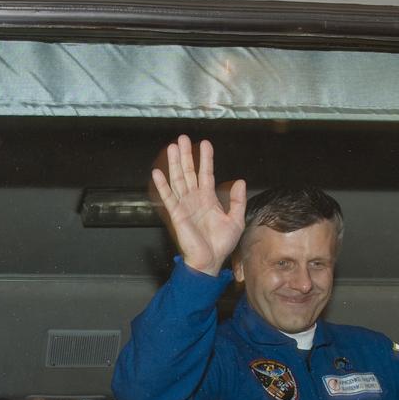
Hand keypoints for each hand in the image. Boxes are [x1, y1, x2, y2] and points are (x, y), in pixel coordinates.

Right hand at [151, 134, 246, 276]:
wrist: (210, 260)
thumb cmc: (221, 244)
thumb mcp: (236, 220)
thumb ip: (237, 201)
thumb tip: (240, 181)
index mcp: (209, 199)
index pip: (206, 174)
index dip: (205, 159)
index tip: (205, 143)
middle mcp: (195, 199)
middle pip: (188, 172)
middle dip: (185, 155)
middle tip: (182, 138)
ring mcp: (184, 205)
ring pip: (178, 180)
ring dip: (174, 164)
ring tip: (171, 147)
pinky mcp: (176, 214)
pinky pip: (168, 197)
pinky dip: (162, 185)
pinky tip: (157, 173)